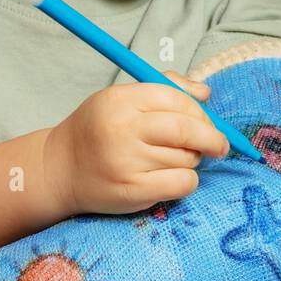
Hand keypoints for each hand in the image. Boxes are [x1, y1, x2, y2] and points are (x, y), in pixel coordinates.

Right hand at [43, 71, 228, 215]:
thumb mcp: (122, 99)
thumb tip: (205, 92)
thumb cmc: (99, 130)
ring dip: (193, 160)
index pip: (176, 99)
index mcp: (121, 100)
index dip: (199, 112)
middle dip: (212, 138)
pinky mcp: (131, 192)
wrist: (61, 168)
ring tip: (175, 160)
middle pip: (186, 130)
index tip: (208, 122)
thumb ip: (165, 88)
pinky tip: (173, 178)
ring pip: (186, 158)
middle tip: (220, 145)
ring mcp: (126, 162)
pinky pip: (182, 184)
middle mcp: (122, 129)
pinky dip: (187, 181)